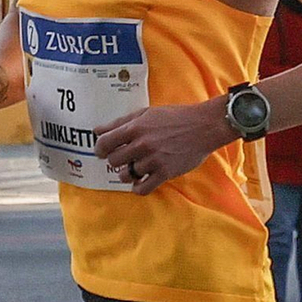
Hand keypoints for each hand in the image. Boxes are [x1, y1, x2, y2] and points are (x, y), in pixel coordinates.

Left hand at [94, 101, 223, 193]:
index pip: (104, 143)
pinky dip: (138, 188)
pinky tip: (140, 181)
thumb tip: (97, 130)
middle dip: (115, 160)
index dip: (100, 149)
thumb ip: (120, 122)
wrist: (204, 126)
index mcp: (136, 128)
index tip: (103, 151)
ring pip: (126, 175)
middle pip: (114, 161)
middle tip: (123, 157)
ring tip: (134, 167)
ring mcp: (154, 160)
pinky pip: (143, 188)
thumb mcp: (145, 113)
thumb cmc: (175, 117)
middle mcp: (142, 144)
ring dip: (127, 173)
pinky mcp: (165, 173)